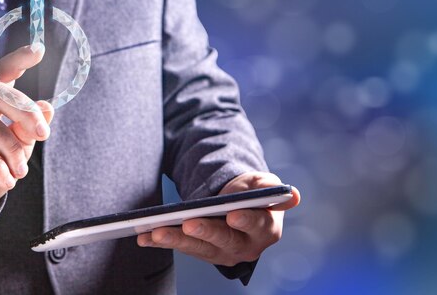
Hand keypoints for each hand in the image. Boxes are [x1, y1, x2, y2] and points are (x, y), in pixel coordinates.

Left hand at [137, 172, 300, 266]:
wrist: (239, 204)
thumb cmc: (253, 192)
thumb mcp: (261, 183)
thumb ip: (270, 187)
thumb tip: (292, 196)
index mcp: (266, 229)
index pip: (257, 226)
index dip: (246, 221)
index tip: (233, 215)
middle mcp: (246, 247)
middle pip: (224, 241)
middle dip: (204, 232)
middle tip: (188, 223)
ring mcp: (223, 253)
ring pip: (198, 248)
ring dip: (175, 240)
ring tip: (155, 232)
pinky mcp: (203, 252)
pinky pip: (182, 247)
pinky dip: (162, 242)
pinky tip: (144, 237)